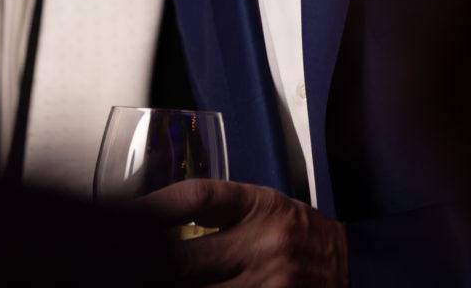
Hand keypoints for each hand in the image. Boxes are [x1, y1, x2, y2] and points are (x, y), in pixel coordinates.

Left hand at [141, 178, 348, 286]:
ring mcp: (270, 286)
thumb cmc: (300, 234)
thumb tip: (161, 223)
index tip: (129, 215)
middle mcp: (264, 245)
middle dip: (154, 266)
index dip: (156, 206)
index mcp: (259, 205)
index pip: (196, 198)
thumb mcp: (265, 206)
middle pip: (186, 260)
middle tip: (123, 264)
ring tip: (141, 279)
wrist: (355, 268)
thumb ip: (221, 213)